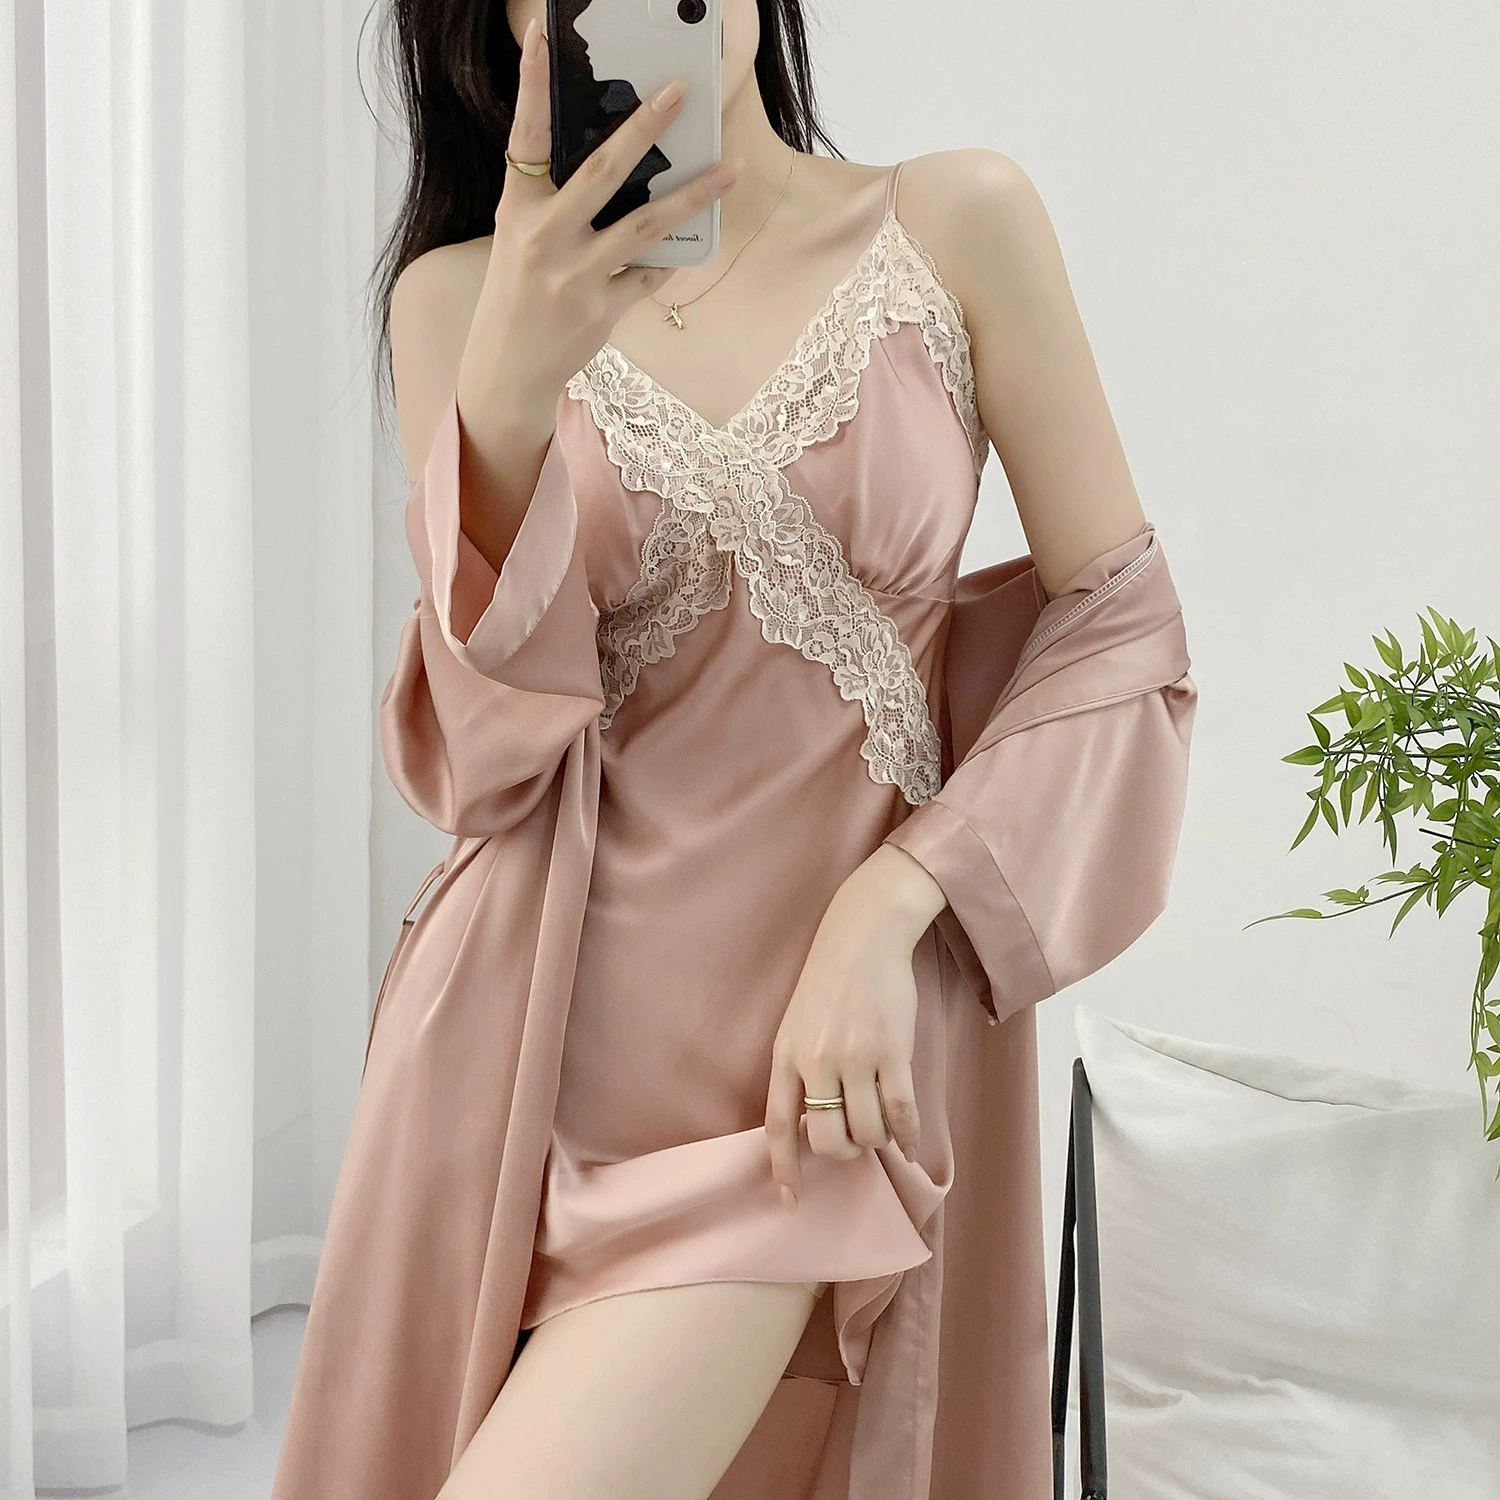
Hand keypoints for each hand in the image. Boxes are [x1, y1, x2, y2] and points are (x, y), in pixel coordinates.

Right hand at [458, 15, 738, 428]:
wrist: (507, 369)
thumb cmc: (517, 293)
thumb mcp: (519, 236)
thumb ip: (553, 196)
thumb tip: (616, 157)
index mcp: (518, 209)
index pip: (525, 134)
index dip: (534, 84)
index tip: (544, 37)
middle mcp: (544, 237)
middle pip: (603, 170)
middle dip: (645, 127)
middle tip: (681, 92)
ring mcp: (575, 277)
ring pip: (646, 225)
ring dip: (693, 195)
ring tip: (729, 170)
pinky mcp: (601, 311)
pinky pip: (650, 273)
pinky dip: (671, 257)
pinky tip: (696, 237)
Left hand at [764, 846, 948, 1211]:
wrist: (864, 936)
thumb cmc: (829, 981)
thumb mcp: (796, 1023)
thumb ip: (798, 1069)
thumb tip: (812, 1123)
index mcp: (786, 1055)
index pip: (778, 1125)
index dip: (784, 1168)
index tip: (790, 1202)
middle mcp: (817, 1061)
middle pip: (827, 1140)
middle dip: (844, 1154)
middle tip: (856, 1141)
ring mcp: (856, 1057)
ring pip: (868, 1131)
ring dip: (878, 1141)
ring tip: (882, 1127)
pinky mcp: (893, 1051)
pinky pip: (901, 1112)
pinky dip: (908, 1137)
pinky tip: (911, 1147)